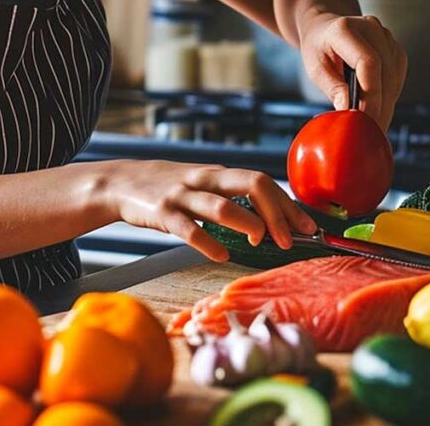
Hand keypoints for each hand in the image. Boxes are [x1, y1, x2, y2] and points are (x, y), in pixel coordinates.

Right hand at [94, 160, 317, 262]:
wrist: (121, 182)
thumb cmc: (171, 187)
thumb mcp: (203, 183)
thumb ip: (232, 196)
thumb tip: (274, 218)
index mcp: (218, 173)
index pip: (262, 181)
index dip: (287, 204)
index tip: (307, 226)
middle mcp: (204, 179)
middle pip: (250, 184)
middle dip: (275, 213)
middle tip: (288, 240)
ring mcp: (182, 195)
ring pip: (221, 205)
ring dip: (247, 223)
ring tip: (260, 241)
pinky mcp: (161, 213)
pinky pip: (188, 229)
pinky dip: (208, 244)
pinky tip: (221, 256)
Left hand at [299, 11, 407, 129]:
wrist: (325, 29)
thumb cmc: (318, 48)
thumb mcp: (315, 68)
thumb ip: (333, 88)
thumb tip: (349, 112)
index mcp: (345, 29)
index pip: (368, 61)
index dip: (370, 94)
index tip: (365, 119)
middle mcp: (370, 28)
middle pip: (385, 71)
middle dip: (380, 106)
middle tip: (373, 132)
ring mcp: (385, 36)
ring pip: (394, 77)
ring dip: (387, 104)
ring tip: (376, 127)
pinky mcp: (394, 48)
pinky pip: (397, 77)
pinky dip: (390, 96)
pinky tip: (381, 110)